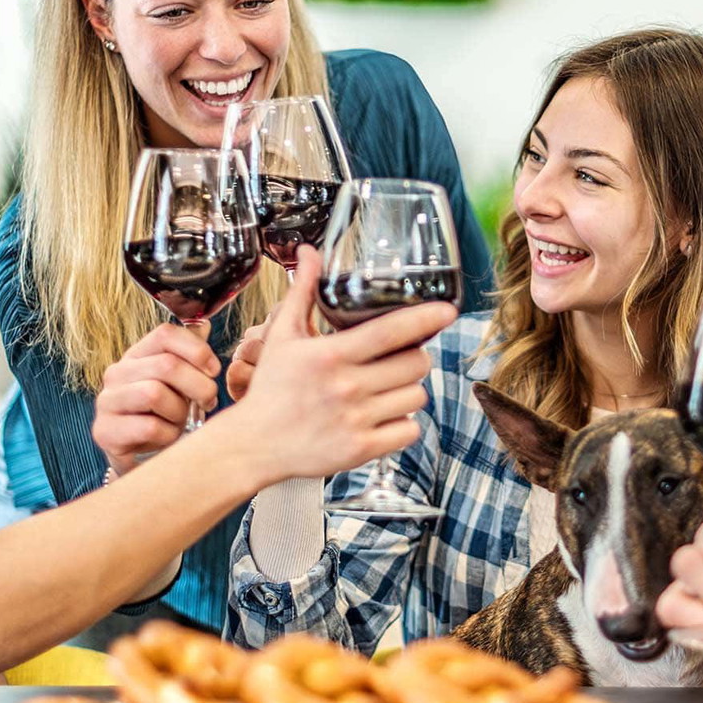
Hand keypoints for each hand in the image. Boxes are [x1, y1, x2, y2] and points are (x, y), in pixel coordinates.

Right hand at [91, 319, 220, 475]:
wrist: (140, 457)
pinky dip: (169, 435)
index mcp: (137, 355)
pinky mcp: (104, 431)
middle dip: (198, 386)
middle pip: (166, 365)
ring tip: (181, 420)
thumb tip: (203, 325)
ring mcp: (107, 401)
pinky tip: (168, 438)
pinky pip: (149, 427)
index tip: (213, 370)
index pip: (165, 334)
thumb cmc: (164, 415)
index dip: (196, 350)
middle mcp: (117, 373)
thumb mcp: (179, 384)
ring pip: (154, 393)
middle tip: (208, 401)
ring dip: (179, 411)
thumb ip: (189, 356)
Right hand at [206, 245, 453, 485]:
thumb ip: (302, 292)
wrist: (255, 444)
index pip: (390, 331)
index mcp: (330, 355)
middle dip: (415, 357)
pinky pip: (410, 431)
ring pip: (417, 397)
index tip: (448, 311)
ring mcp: (356, 421)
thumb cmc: (272, 387)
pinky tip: (386, 416)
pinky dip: (405, 424)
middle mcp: (346, 388)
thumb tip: (309, 252)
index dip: (425, 319)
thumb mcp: (283, 336)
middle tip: (401, 358)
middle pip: (415, 364)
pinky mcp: (361, 450)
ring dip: (410, 390)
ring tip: (390, 388)